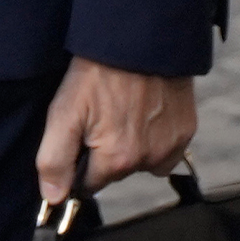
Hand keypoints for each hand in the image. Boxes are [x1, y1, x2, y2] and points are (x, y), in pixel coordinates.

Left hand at [36, 56, 196, 203]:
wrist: (139, 42)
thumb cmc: (97, 75)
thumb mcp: (63, 115)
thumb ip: (55, 160)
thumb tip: (54, 198)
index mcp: (117, 160)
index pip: (88, 185)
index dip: (77, 164)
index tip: (75, 140)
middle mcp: (148, 160)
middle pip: (114, 172)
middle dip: (102, 153)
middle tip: (96, 117)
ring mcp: (170, 146)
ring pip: (140, 161)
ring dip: (128, 145)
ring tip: (118, 112)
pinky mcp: (185, 131)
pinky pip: (164, 148)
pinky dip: (152, 136)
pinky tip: (140, 112)